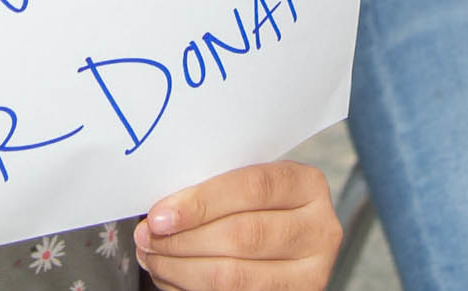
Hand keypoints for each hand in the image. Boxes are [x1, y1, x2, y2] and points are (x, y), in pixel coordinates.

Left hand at [133, 161, 340, 290]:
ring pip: (234, 276)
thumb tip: (162, 212)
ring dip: (180, 269)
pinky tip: (172, 277)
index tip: (160, 214)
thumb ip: (216, 190)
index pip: (254, 188)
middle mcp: (319, 230)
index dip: (203, 202)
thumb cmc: (256, 208)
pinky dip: (190, 289)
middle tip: (147, 237)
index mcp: (308, 186)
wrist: (283, 244)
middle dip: (183, 239)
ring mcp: (310, 274)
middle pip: (242, 235)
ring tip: (154, 258)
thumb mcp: (247, 188)